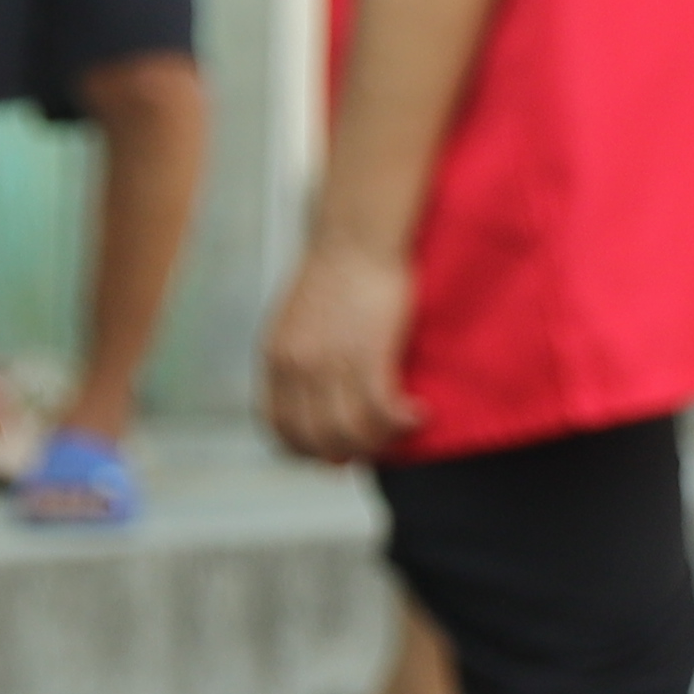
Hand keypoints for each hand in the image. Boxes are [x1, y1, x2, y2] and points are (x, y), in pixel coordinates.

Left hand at [262, 235, 421, 461]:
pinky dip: (401, 422)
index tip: (330, 456)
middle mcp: (295, 368)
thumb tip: (312, 389)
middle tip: (376, 446)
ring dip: (380, 441)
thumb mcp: (295, 320)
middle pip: (315, 440)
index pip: (278, 428)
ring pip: (349, 432)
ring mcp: (329, 364)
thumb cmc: (335, 272)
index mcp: (273, 360)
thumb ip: (297, 356)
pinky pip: (380, 410)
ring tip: (404, 428)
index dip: (305, 451)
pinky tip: (419, 415)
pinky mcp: (367, 354)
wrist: (354, 236)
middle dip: (346, 454)